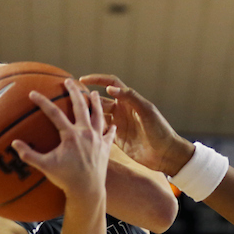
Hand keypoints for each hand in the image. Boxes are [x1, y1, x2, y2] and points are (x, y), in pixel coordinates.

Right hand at [11, 79, 114, 200]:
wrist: (88, 190)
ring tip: (93, 92)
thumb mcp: (45, 166)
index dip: (43, 102)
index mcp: (71, 136)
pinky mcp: (106, 147)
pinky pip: (109, 133)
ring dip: (95, 103)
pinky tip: (111, 122)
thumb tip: (13, 143)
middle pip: (81, 106)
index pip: (55, 113)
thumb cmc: (66, 179)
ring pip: (98, 115)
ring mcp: (98, 139)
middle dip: (74, 91)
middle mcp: (86, 133)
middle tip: (68, 81)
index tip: (33, 93)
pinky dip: (110, 127)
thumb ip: (29, 154)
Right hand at [78, 74, 193, 175]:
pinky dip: (89, 128)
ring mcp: (118, 124)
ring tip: (69, 113)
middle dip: (86, 97)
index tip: (81, 79)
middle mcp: (122, 110)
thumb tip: (109, 89)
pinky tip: (77, 129)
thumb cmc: (160, 130)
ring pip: (97, 115)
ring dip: (85, 113)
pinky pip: (99, 130)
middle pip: (99, 100)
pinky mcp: (116, 138)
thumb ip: (130, 97)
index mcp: (129, 101)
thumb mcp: (147, 111)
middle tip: (67, 97)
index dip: (97, 79)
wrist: (166, 154)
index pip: (111, 84)